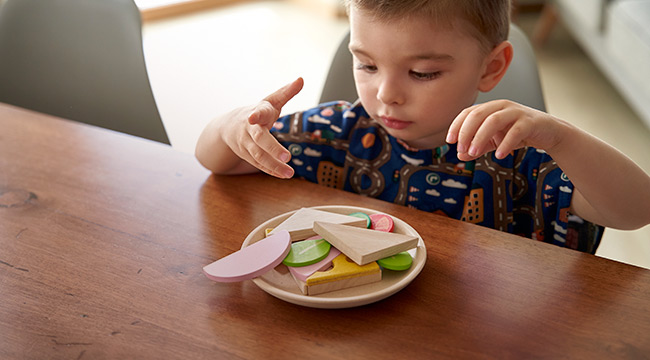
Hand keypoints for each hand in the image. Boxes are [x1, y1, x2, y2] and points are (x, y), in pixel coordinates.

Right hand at [221, 77, 303, 177]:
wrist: (229, 126)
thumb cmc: (258, 112)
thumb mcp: (270, 101)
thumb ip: (286, 92)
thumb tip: (301, 79)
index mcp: (257, 113)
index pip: (257, 113)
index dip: (256, 114)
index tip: (254, 117)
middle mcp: (249, 129)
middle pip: (259, 139)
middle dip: (272, 148)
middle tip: (287, 157)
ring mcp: (246, 144)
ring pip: (259, 156)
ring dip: (274, 165)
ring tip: (289, 173)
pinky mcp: (247, 155)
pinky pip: (259, 164)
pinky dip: (271, 171)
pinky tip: (284, 175)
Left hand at [446, 100, 563, 160]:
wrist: (548, 132)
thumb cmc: (519, 133)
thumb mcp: (494, 141)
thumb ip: (478, 147)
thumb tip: (460, 155)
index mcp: (490, 108)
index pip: (468, 112)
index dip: (457, 125)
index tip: (449, 141)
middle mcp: (501, 107)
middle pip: (477, 114)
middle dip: (466, 132)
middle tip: (461, 149)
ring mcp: (516, 112)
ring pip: (494, 120)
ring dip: (481, 137)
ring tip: (474, 153)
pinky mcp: (530, 122)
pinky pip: (516, 131)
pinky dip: (506, 143)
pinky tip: (500, 155)